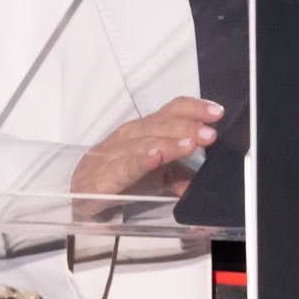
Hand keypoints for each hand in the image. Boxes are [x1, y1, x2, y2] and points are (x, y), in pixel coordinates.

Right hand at [68, 96, 222, 198]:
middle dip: (187, 127)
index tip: (217, 112)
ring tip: (189, 143)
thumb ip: (181, 177)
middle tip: (209, 133)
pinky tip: (155, 158)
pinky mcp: (103, 177)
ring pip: (144, 143)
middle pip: (161, 125)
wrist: (81, 190)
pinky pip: (123, 167)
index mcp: (147, 130)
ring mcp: (115, 154)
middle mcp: (131, 135)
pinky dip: (140, 161)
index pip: (171, 111)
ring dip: (169, 143)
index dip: (194, 109)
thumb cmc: (121, 175)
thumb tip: (205, 184)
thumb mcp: (157, 176)